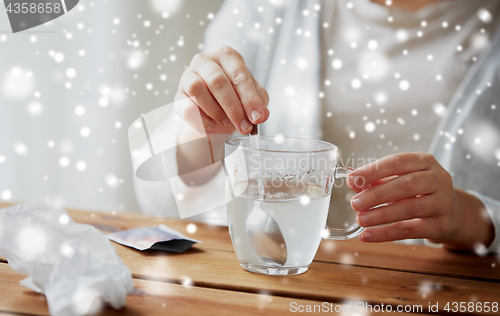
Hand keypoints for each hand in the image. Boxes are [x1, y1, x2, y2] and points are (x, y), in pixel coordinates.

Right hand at [175, 45, 269, 134]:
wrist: (213, 114)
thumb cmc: (234, 98)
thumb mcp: (251, 98)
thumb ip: (259, 103)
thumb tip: (261, 115)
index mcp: (227, 56)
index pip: (239, 75)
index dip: (249, 98)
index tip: (257, 118)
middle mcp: (205, 60)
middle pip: (217, 81)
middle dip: (233, 108)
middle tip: (244, 127)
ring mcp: (188, 75)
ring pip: (197, 89)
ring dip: (215, 111)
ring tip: (226, 122)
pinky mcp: (178, 95)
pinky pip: (185, 106)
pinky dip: (200, 119)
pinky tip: (211, 125)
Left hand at [346, 152, 494, 250]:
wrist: (452, 212)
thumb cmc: (419, 191)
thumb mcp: (401, 179)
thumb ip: (377, 179)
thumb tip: (354, 182)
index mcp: (425, 161)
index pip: (397, 162)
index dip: (373, 171)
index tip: (352, 180)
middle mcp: (438, 179)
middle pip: (406, 185)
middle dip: (376, 194)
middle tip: (355, 203)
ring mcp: (442, 203)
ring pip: (409, 208)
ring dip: (380, 215)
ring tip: (360, 219)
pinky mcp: (440, 225)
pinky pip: (409, 230)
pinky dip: (385, 233)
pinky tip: (367, 235)